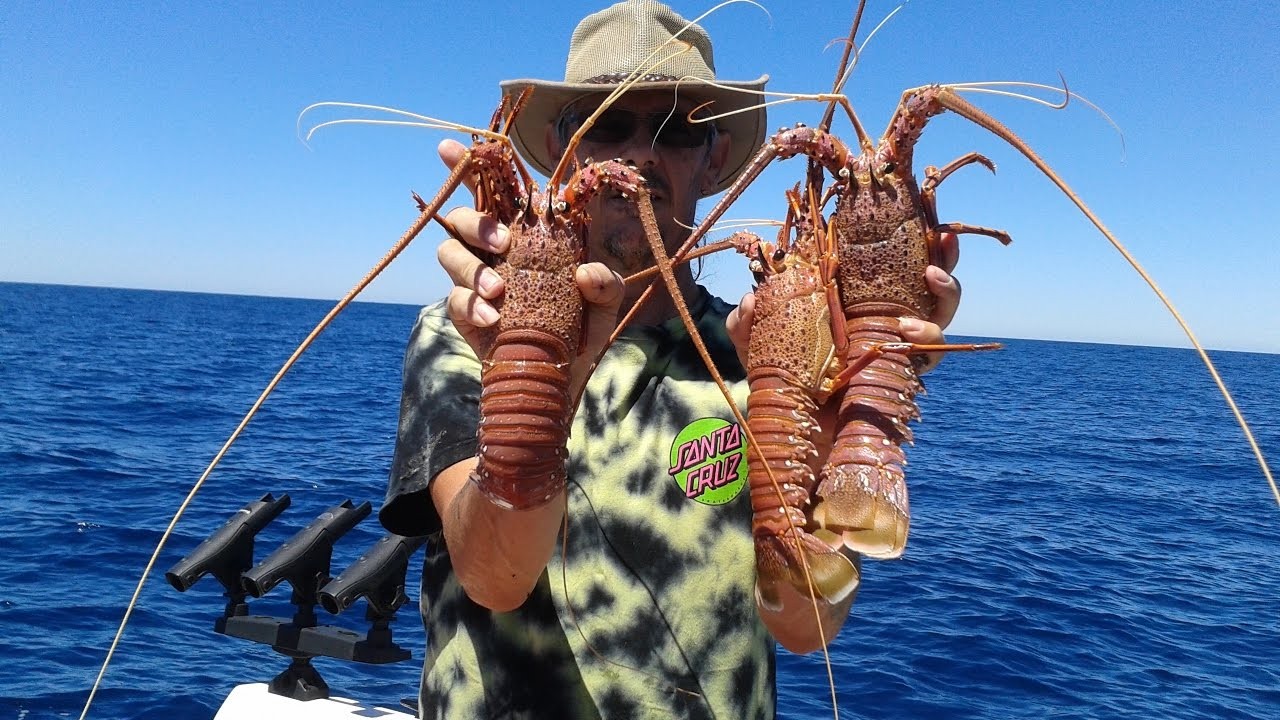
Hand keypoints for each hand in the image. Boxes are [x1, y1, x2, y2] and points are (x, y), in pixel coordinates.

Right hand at [434, 139, 625, 399]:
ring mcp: (473, 281)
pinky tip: (494, 320)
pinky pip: (453, 298)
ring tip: (500, 290)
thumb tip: (586, 270)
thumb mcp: (605, 306)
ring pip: (448, 252)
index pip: (495, 192)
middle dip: (476, 221)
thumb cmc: (581, 333)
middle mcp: (492, 252)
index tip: (450, 147)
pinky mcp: (463, 312)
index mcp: (524, 236)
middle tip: (503, 241)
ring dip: (472, 267)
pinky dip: (471, 304)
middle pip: (463, 215)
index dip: (469, 165)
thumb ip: (607, 284)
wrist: (560, 383)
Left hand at [726, 232, 961, 374]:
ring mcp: (899, 344)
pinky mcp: (907, 373)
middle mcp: (882, 316)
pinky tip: (910, 331)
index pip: (884, 261)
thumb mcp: (757, 348)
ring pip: (941, 311)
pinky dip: (930, 336)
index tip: (911, 215)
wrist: (796, 433)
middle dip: (945, 256)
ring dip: (945, 292)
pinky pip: (933, 352)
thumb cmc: (781, 383)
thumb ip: (747, 322)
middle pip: (927, 280)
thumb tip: (751, 299)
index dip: (901, 237)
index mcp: (852, 299)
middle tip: (942, 241)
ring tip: (929, 281)